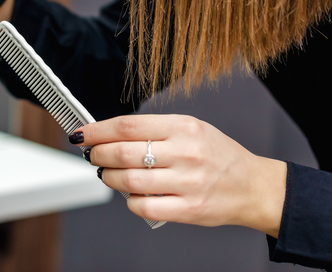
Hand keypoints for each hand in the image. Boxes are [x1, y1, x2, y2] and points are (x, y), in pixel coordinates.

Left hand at [76, 114, 286, 236]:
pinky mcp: (190, 209)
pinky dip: (130, 201)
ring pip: (129, 181)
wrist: (254, 186)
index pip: (127, 126)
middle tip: (93, 156)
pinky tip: (132, 195)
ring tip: (107, 174)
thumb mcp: (190, 129)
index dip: (97, 131)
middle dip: (98, 155)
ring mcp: (188, 182)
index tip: (82, 135)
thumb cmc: (218, 156)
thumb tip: (108, 134)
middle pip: (122, 153)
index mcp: (183, 127)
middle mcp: (185, 153)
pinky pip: (144, 207)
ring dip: (108, 178)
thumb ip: (153, 131)